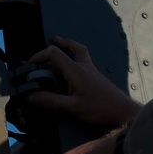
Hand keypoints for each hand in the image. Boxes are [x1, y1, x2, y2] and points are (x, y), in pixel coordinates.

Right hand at [26, 37, 140, 125]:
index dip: (39, 56)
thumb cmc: (100, 108)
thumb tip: (31, 96)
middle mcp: (83, 66)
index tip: (30, 65)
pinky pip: (82, 59)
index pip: (54, 53)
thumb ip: (50, 100)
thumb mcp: (72, 106)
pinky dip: (73, 56)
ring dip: (65, 46)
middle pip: (65, 50)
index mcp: (76, 70)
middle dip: (50, 51)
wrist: (122, 110)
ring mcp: (90, 69)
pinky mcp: (94, 75)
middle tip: (38, 58)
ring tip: (55, 43)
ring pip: (77, 51)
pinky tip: (70, 64)